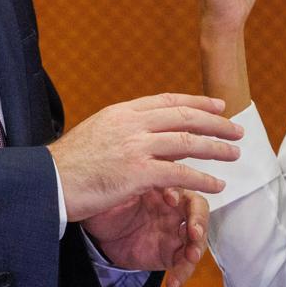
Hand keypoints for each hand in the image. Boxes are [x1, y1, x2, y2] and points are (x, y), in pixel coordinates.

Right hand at [49, 92, 241, 220]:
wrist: (49, 181)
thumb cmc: (70, 164)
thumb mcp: (98, 133)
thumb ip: (126, 131)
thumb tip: (154, 135)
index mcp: (122, 112)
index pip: (168, 101)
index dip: (197, 102)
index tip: (217, 104)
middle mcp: (132, 123)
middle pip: (184, 116)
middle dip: (215, 122)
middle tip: (236, 129)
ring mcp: (136, 146)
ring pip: (188, 141)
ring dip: (216, 148)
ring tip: (234, 153)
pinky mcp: (137, 172)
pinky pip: (180, 173)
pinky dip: (202, 178)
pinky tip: (217, 185)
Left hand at [83, 188, 209, 286]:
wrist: (95, 230)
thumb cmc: (107, 203)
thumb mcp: (115, 190)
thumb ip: (131, 182)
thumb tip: (138, 167)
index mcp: (162, 188)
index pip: (180, 184)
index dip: (180, 192)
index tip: (170, 199)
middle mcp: (172, 209)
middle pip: (198, 211)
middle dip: (199, 221)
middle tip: (194, 232)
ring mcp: (172, 231)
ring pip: (196, 239)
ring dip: (197, 248)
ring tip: (191, 257)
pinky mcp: (169, 253)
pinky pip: (183, 263)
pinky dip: (182, 272)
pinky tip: (174, 282)